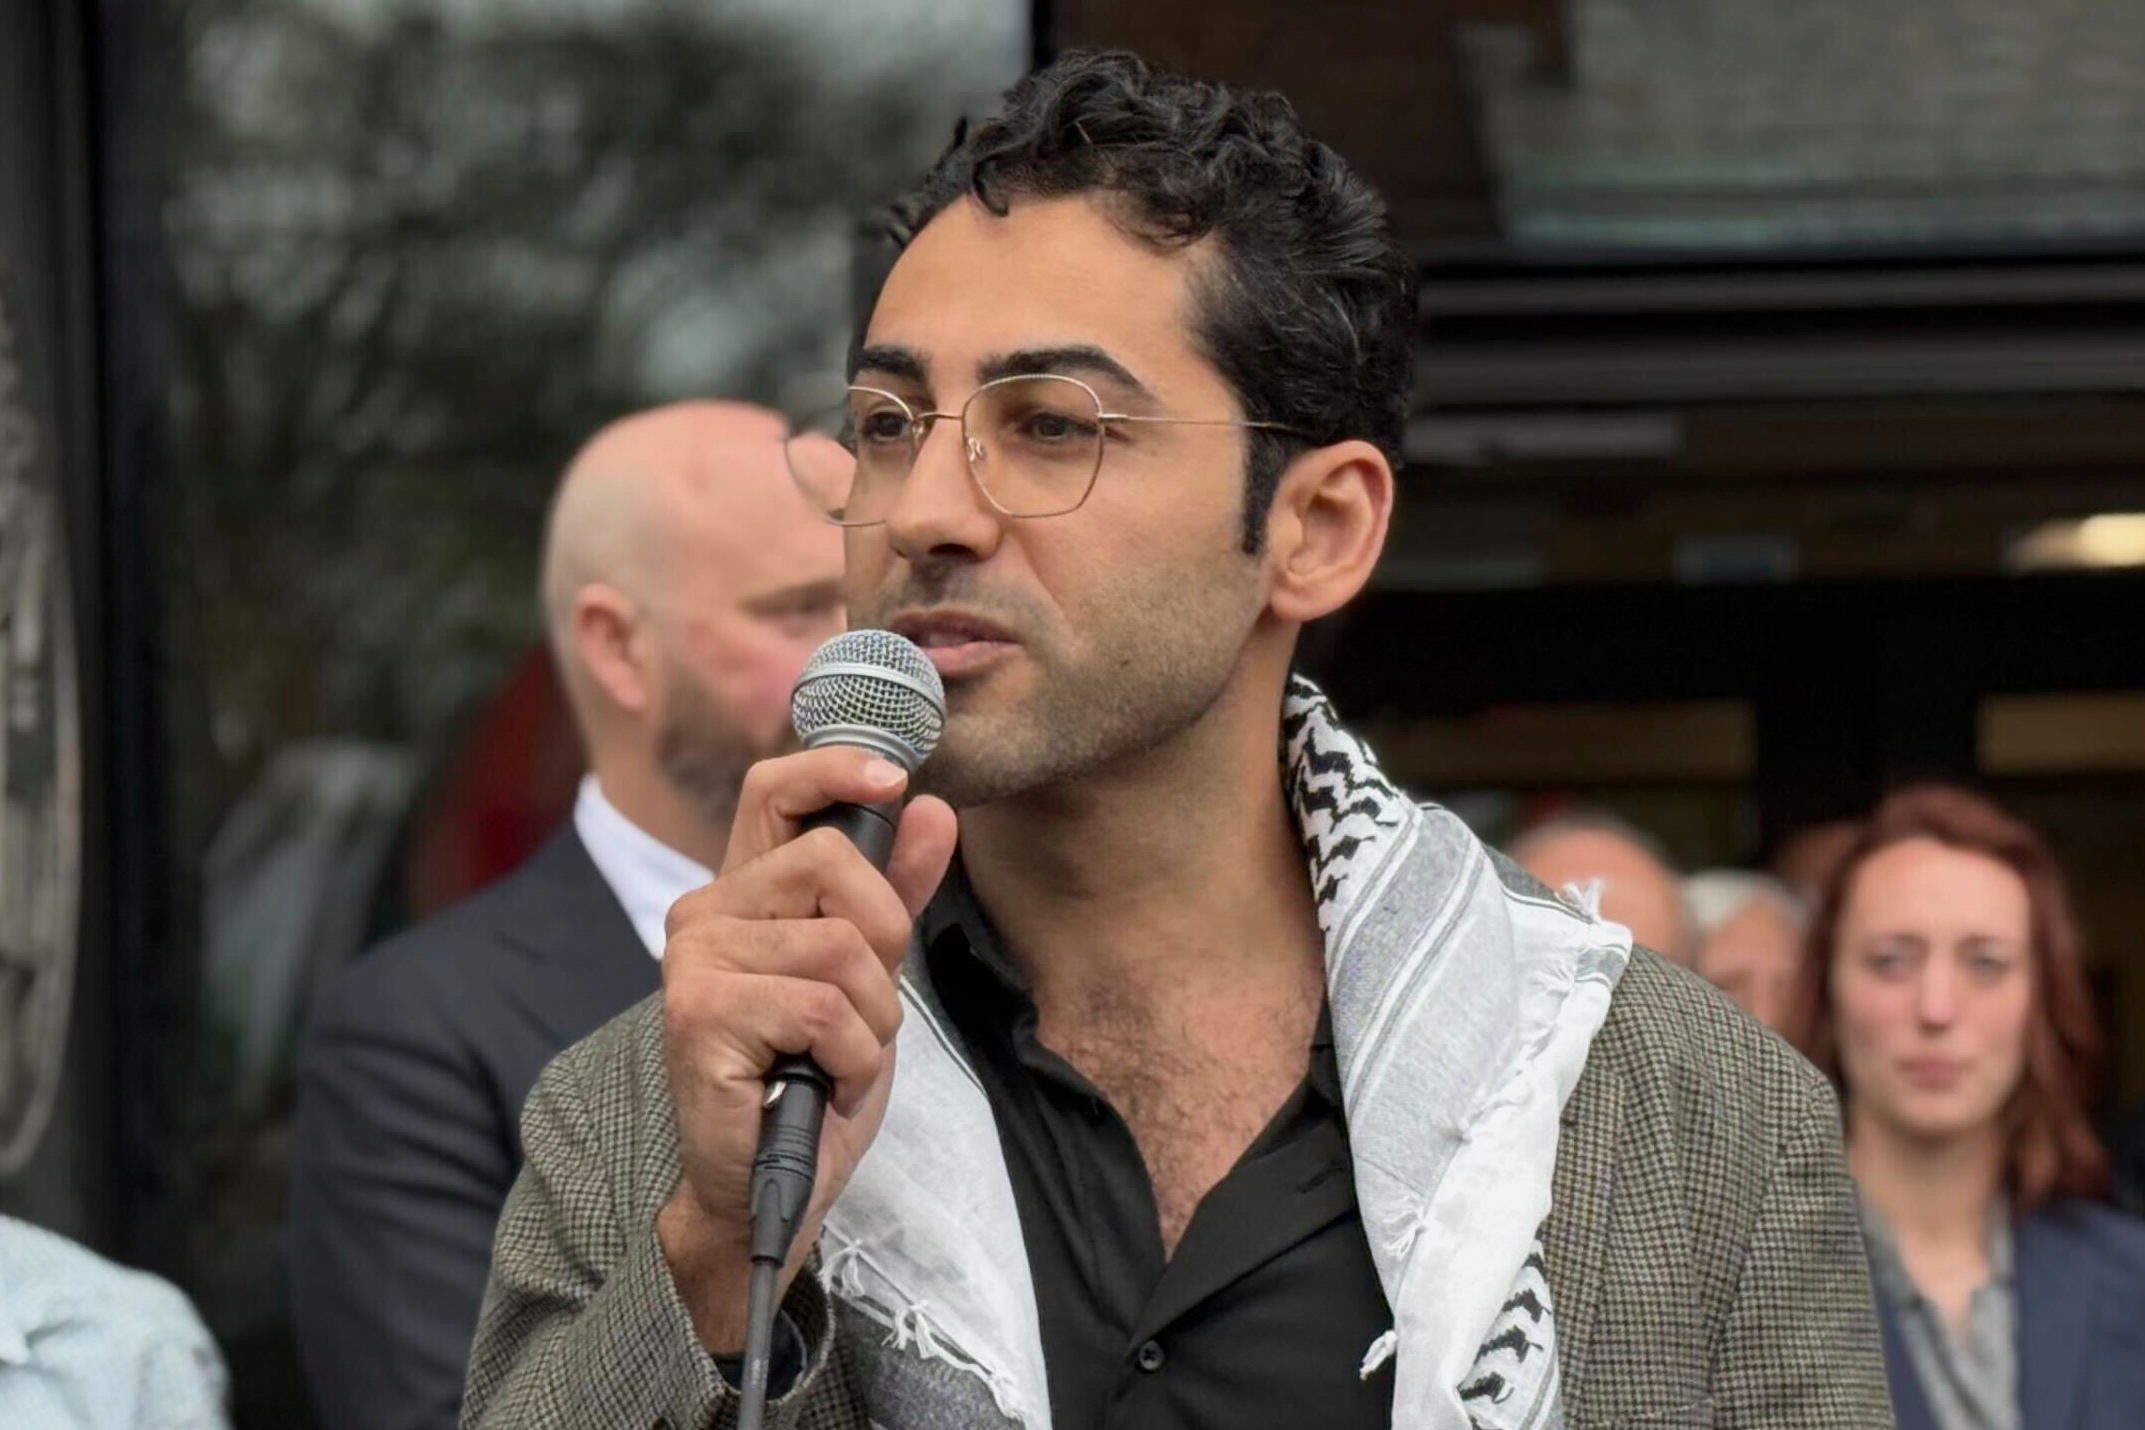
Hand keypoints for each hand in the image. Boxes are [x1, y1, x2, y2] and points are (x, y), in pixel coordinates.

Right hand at [654, 747, 957, 1352]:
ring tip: (839, 1059)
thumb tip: (935, 809)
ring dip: (871, 1022)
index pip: (775, 790)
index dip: (835, 769)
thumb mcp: (871, 977)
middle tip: (867, 1009)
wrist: (767, 1186)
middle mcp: (706, 912)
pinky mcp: (699, 1015)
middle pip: (832, 863)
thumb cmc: (809, 1079)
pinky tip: (824, 1085)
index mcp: (744, 893)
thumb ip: (897, 894)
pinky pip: (824, 1009)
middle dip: (884, 939)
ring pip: (840, 948)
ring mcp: (695, 961)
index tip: (893, 781)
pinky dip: (852, 1058)